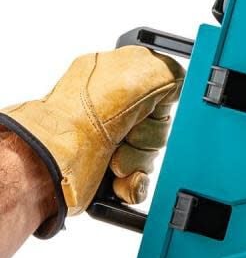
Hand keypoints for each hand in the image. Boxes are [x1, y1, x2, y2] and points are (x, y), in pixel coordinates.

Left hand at [0, 47, 184, 236]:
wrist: (52, 164)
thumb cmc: (78, 119)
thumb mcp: (140, 74)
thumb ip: (170, 73)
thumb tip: (182, 83)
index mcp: (114, 76)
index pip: (163, 90)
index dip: (160, 106)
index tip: (148, 112)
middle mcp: (112, 107)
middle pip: (160, 127)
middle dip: (147, 139)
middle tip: (125, 137)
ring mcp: (110, 140)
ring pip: (152, 156)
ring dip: (138, 163)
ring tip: (115, 161)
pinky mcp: (107, 170)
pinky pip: (140, 180)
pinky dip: (134, 184)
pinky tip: (120, 180)